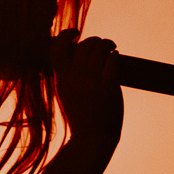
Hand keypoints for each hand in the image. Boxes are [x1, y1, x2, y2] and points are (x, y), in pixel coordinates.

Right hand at [50, 32, 122, 146]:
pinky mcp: (108, 89)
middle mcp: (75, 80)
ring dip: (107, 44)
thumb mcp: (66, 93)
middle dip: (94, 40)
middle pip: (83, 46)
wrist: (92, 139)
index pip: (57, 48)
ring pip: (99, 49)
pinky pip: (112, 61)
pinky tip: (116, 58)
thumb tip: (76, 50)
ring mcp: (92, 84)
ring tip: (111, 48)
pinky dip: (115, 55)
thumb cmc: (81, 115)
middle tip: (101, 45)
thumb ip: (67, 74)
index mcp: (61, 80)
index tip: (75, 33)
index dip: (65, 35)